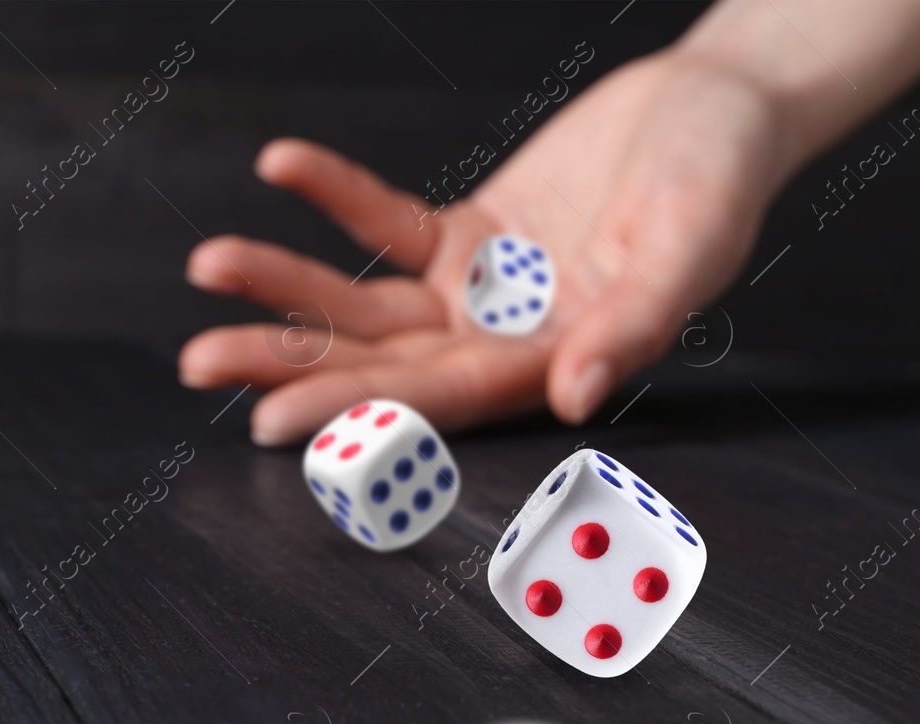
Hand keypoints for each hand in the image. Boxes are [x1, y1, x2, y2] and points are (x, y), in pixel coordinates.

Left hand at [177, 47, 784, 444]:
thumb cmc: (719, 178)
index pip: (443, 400)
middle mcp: (510, 341)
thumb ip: (633, 324)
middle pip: (384, 364)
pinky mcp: (470, 235)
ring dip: (289, 287)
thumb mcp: (688, 248)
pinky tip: (281, 166)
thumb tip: (575, 395)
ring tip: (209, 266)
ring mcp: (484, 292)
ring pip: (369, 305)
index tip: (275, 420)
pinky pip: (388, 222)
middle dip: (292, 363)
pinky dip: (337, 195)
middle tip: (199, 361)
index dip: (359, 412)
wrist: (716, 107)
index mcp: (559, 362)